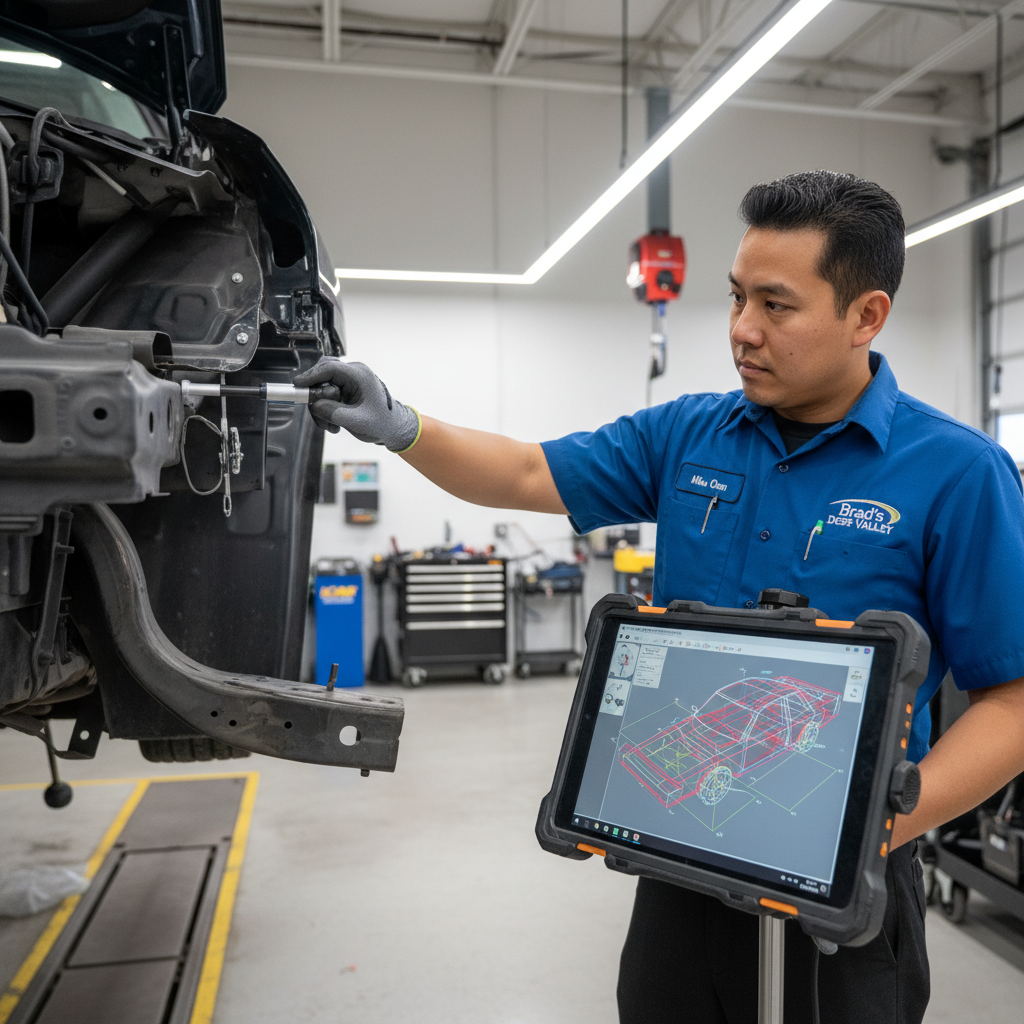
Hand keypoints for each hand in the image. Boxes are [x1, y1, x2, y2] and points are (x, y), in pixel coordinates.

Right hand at [293, 358, 420, 451]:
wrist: (393, 428)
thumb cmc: (381, 423)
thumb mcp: (356, 421)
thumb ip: (332, 412)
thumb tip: (314, 405)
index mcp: (359, 375)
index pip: (329, 368)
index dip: (311, 376)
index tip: (298, 385)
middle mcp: (353, 373)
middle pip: (322, 374)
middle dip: (315, 395)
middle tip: (316, 413)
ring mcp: (349, 380)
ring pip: (322, 386)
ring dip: (321, 407)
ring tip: (330, 427)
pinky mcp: (346, 389)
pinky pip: (327, 394)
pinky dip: (326, 408)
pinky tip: (334, 424)